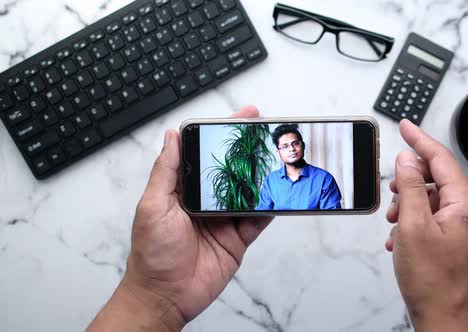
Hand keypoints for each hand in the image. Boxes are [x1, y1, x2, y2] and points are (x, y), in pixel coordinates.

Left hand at [87, 106, 271, 331]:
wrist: (166, 296)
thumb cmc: (152, 254)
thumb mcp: (153, 206)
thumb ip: (166, 171)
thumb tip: (172, 136)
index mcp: (183, 189)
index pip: (206, 154)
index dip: (223, 134)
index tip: (240, 118)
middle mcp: (206, 200)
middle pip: (232, 169)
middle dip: (249, 150)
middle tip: (266, 131)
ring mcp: (223, 219)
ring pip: (249, 191)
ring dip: (263, 176)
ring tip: (277, 157)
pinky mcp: (237, 238)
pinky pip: (258, 219)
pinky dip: (271, 207)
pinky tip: (280, 194)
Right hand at [385, 120, 467, 331]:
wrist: (442, 315)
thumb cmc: (433, 279)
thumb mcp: (413, 225)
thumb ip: (410, 187)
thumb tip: (406, 160)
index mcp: (464, 205)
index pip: (441, 159)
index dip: (420, 140)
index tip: (405, 126)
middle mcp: (466, 213)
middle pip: (436, 179)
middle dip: (409, 182)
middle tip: (392, 190)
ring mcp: (459, 228)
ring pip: (429, 200)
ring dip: (407, 205)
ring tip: (394, 222)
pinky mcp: (450, 240)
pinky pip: (428, 218)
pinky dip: (410, 221)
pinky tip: (398, 237)